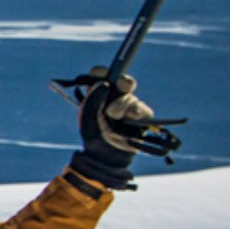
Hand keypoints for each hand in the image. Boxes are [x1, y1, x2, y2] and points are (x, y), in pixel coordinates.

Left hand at [71, 67, 153, 188]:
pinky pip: (143, 109)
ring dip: (122, 105)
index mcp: (99, 95)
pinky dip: (135, 112)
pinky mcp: (142, 118)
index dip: (101, 72)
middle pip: (123, 82)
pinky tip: (130, 118)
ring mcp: (130, 107)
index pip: (102, 78)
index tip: (100, 73)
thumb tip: (105, 83)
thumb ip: (93, 98)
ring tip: (114, 117)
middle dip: (123, 82)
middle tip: (120, 86)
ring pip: (131, 97)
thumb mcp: (87, 116)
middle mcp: (115, 99)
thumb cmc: (93, 135)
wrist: (104, 155)